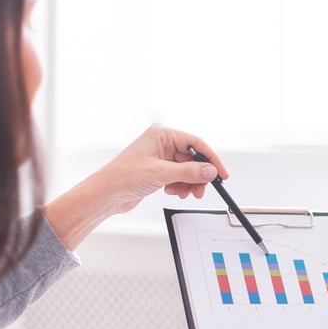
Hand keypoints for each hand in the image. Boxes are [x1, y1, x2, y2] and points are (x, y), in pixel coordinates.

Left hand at [80, 124, 228, 211]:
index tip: (221, 173)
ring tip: (185, 193)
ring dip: (190, 183)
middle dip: (199, 175)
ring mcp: (161, 157)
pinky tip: (173, 191)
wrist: (106, 194)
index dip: (211, 159)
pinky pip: (180, 177)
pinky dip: (181, 186)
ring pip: (188, 169)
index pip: (196, 143)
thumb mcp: (161, 174)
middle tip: (201, 189)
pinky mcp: (159, 170)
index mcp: (162, 134)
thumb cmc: (123, 177)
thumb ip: (189, 172)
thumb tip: (210, 171)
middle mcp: (162, 143)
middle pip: (193, 158)